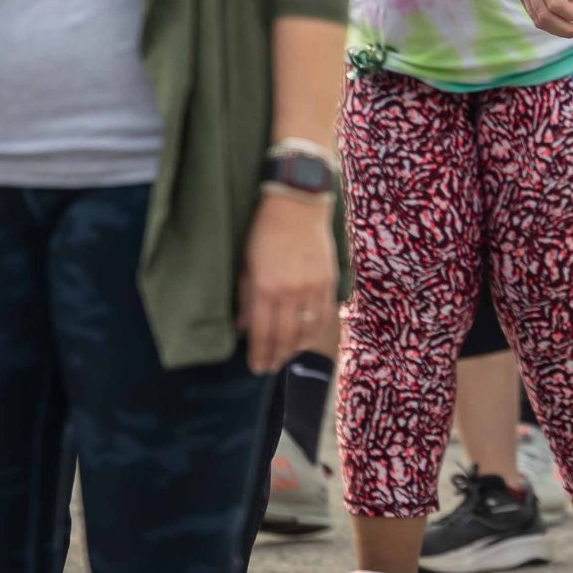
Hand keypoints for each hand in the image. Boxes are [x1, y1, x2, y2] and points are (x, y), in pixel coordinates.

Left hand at [239, 191, 337, 373]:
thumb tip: (244, 328)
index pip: (262, 333)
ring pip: (306, 331)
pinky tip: (307, 338)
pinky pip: (323, 315)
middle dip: (276, 357)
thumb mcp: (247, 264)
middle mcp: (290, 292)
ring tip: (287, 356)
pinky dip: (315, 331)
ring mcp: (312, 287)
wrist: (298, 204)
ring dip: (295, 348)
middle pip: (284, 337)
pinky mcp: (328, 281)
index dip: (259, 354)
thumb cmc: (265, 232)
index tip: (256, 367)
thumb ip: (246, 298)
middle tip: (270, 368)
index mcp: (265, 287)